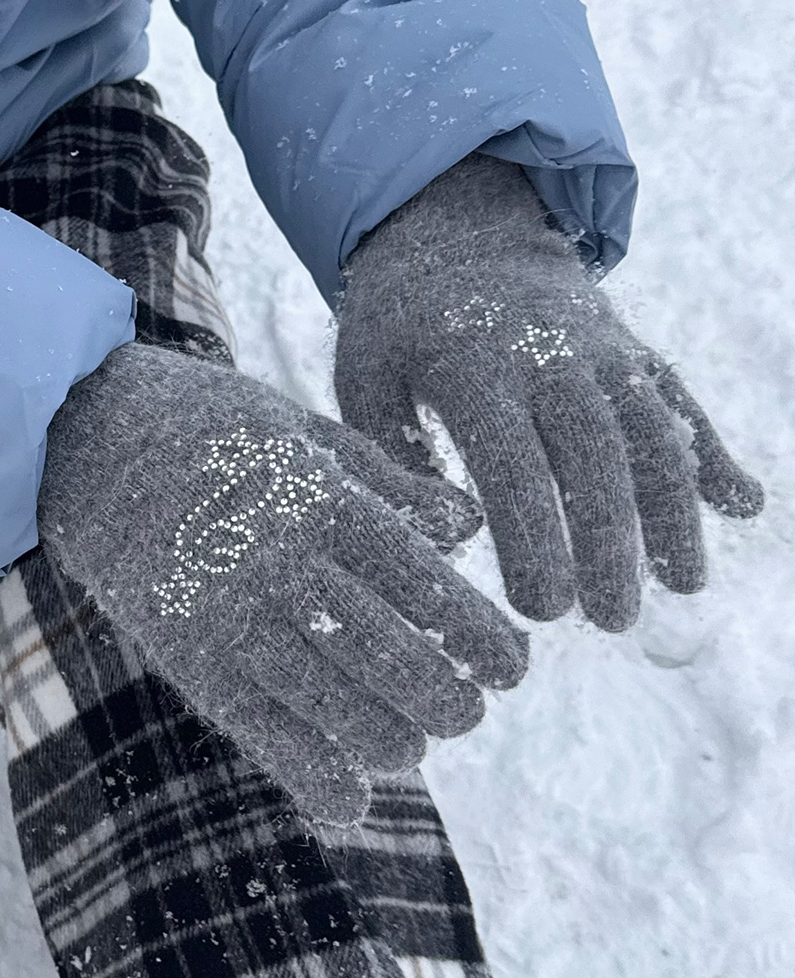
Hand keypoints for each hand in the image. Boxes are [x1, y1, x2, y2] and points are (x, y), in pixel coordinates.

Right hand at [38, 342, 527, 824]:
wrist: (88, 435)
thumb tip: (468, 525)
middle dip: (440, 695)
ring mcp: (225, 611)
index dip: (475, 631)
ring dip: (384, 737)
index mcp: (320, 499)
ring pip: (323, 696)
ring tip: (416, 745)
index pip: (419, 580)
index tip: (514, 668)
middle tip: (471, 713)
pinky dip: (304, 771)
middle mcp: (278, 561)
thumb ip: (389, 482)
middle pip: (380, 648)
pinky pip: (250, 723)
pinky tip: (348, 805)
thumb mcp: (307, 431)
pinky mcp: (182, 650)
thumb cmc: (217, 427)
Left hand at [335, 154, 762, 631]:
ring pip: (649, 430)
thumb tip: (453, 531)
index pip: (511, 464)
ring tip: (686, 584)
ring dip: (674, 509)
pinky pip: (677, 396)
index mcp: (471, 367)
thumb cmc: (398, 323)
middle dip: (610, 541)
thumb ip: (395, 453)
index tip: (544, 608)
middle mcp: (548, 355)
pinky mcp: (627, 346)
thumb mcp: (364, 376)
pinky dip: (711, 449)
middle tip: (613, 620)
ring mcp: (598, 347)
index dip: (533, 538)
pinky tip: (743, 503)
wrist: (456, 227)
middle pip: (593, 454)